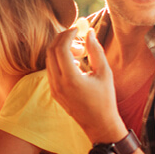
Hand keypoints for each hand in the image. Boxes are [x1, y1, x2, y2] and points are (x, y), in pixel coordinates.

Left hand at [45, 26, 126, 143]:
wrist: (99, 124)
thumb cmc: (105, 99)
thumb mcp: (104, 73)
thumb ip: (95, 50)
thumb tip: (89, 31)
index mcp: (71, 79)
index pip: (60, 48)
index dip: (67, 35)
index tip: (76, 29)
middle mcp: (58, 84)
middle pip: (51, 52)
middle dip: (61, 39)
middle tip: (74, 34)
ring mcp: (53, 89)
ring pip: (48, 60)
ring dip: (59, 50)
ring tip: (77, 49)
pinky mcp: (53, 92)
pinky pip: (50, 70)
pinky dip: (58, 61)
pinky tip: (74, 62)